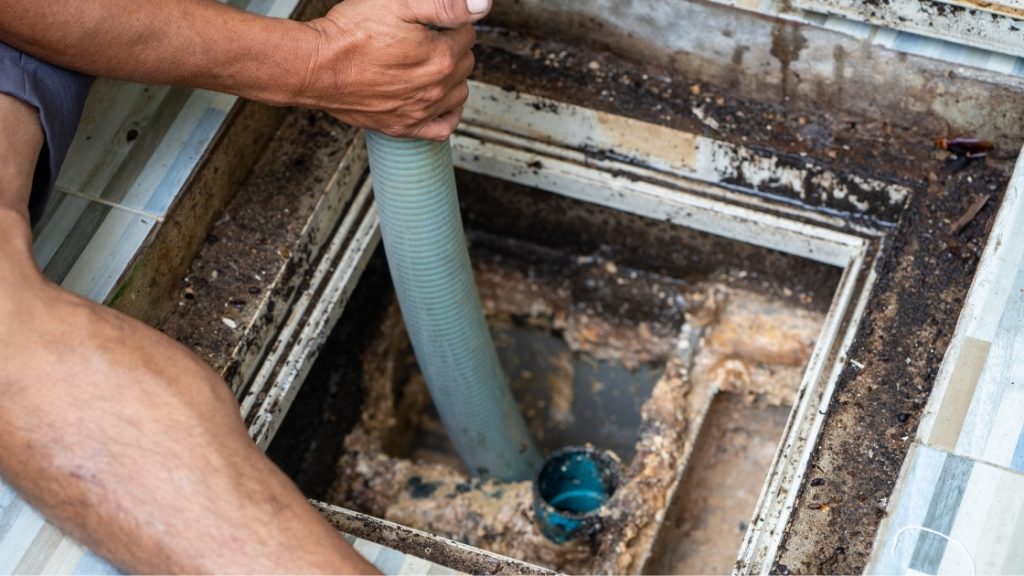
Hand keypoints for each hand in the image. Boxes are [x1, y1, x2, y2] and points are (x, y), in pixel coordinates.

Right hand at [297, 0, 489, 140]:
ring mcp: (420, 110)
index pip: (467, 35)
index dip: (451, 24)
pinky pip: (442, 129)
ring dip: (452, 79)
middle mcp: (435, 88)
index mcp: (440, 57)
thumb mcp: (399, 3)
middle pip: (466, 64)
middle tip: (428, 40)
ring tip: (431, 65)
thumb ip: (445, 5)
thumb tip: (480, 6)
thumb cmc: (350, 34)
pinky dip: (446, 115)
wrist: (316, 66)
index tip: (434, 23)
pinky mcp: (403, 126)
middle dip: (453, 49)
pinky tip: (438, 101)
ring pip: (458, 94)